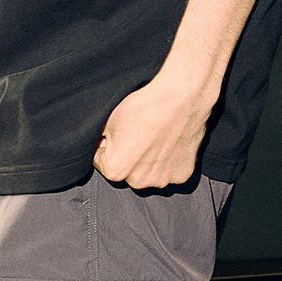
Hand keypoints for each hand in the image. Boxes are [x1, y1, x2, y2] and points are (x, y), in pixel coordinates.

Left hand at [92, 69, 216, 189]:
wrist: (179, 98)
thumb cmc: (144, 107)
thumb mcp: (107, 120)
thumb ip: (99, 139)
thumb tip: (100, 144)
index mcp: (115, 170)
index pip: (101, 161)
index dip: (106, 145)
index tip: (116, 134)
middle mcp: (138, 182)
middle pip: (127, 171)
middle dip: (128, 156)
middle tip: (138, 133)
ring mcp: (162, 180)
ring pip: (149, 172)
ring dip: (149, 161)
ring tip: (155, 137)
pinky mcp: (182, 174)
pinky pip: (170, 170)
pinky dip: (170, 160)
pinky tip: (170, 142)